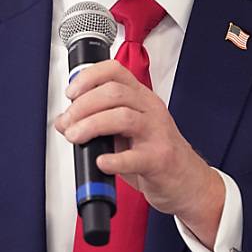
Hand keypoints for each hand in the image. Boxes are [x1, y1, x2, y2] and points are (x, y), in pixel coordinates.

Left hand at [55, 60, 224, 245]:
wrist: (187, 181)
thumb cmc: (155, 152)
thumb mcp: (125, 131)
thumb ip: (96, 121)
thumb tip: (64, 122)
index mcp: (140, 97)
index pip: (114, 71)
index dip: (88, 77)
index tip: (71, 93)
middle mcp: (150, 109)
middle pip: (114, 93)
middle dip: (83, 106)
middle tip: (68, 123)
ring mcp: (157, 133)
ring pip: (123, 117)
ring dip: (92, 125)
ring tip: (76, 137)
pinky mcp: (160, 159)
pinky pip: (135, 157)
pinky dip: (114, 160)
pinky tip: (101, 161)